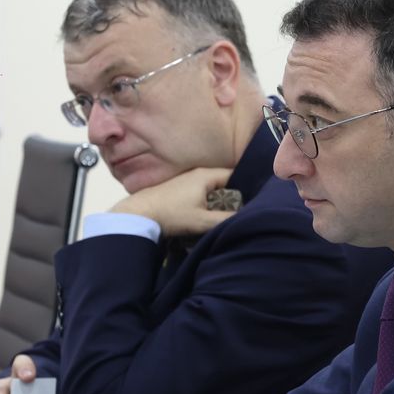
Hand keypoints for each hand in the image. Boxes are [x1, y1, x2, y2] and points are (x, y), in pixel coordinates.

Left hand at [111, 167, 235, 238]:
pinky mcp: (179, 188)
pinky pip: (202, 191)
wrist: (139, 214)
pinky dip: (208, 199)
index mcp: (206, 175)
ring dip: (220, 198)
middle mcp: (198, 172)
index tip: (254, 200)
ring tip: (229, 213)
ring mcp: (187, 179)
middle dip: (234, 194)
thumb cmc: (173, 215)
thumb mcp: (202, 221)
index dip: (246, 186)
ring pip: (212, 187)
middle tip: (244, 209)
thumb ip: (225, 219)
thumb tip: (245, 218)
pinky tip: (209, 212)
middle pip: (224, 181)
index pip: (235, 175)